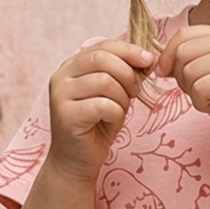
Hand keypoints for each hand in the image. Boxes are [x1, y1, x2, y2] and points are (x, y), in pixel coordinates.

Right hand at [45, 40, 156, 180]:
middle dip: (127, 74)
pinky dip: (116, 113)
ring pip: (104, 81)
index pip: (102, 46)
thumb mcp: (112, 94)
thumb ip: (122, 74)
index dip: (128, 51)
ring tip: (120, 110)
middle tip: (135, 92)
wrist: (77, 162)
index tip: (148, 61)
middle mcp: (61, 76)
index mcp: (72, 66)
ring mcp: (60, 95)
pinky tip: (110, 121)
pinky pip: (102, 105)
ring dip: (122, 97)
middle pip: (102, 59)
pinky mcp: (66, 115)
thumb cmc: (96, 126)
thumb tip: (147, 58)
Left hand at [156, 22, 209, 142]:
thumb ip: (199, 59)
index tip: (164, 73)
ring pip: (188, 71)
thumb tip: (162, 63)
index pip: (184, 34)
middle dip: (180, 78)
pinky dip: (201, 103)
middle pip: (182, 52)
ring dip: (193, 93)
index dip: (167, 55)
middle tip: (198, 93)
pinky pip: (199, 88)